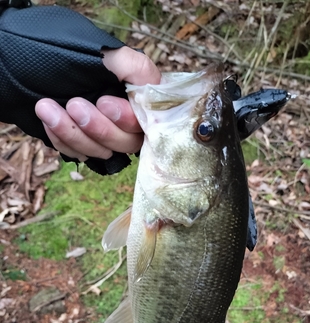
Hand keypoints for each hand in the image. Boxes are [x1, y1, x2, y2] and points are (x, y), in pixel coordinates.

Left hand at [35, 46, 160, 161]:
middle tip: (74, 106)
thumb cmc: (70, 53)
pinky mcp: (86, 145)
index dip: (127, 119)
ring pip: (102, 152)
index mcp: (139, 98)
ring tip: (47, 109)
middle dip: (99, 129)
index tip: (105, 103)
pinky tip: (48, 121)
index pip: (148, 122)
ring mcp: (106, 135)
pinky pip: (81, 155)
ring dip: (74, 134)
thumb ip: (137, 69)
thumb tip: (153, 91)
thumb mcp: (109, 54)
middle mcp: (128, 120)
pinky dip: (63, 141)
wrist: (29, 60)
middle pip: (127, 143)